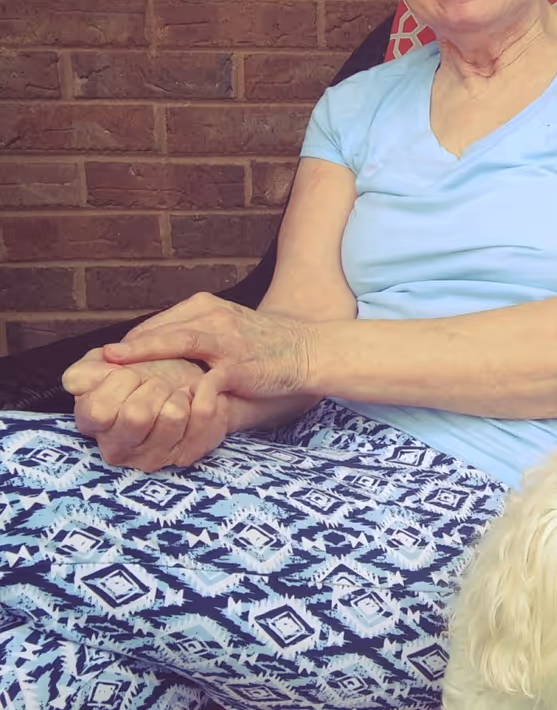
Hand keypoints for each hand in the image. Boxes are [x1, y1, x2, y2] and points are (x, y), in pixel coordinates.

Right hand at [62, 348, 229, 470]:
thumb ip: (86, 372)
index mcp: (92, 425)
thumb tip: (82, 379)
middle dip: (151, 385)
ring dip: (177, 392)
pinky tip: (196, 392)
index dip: (119, 383)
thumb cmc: (135, 372)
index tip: (130, 374)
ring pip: (173, 416)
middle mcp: (119, 449)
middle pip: (137, 416)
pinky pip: (204, 419)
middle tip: (155, 382)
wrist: (177, 378)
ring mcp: (153, 457)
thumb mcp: (102, 365)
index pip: (100, 410)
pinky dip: (205, 394)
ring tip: (173, 391)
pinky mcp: (186, 454)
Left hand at [102, 293, 311, 406]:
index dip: (130, 342)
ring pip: (175, 343)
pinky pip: (204, 380)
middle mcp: (213, 317)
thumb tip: (157, 356)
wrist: (309, 350)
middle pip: (160, 329)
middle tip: (94, 364)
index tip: (105, 359)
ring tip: (114, 366)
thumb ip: (195, 337)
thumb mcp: (227, 329)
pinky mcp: (238, 365)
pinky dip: (182, 391)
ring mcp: (225, 339)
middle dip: (127, 347)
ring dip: (142, 355)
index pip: (158, 323)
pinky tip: (162, 402)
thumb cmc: (266, 345)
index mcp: (206, 307)